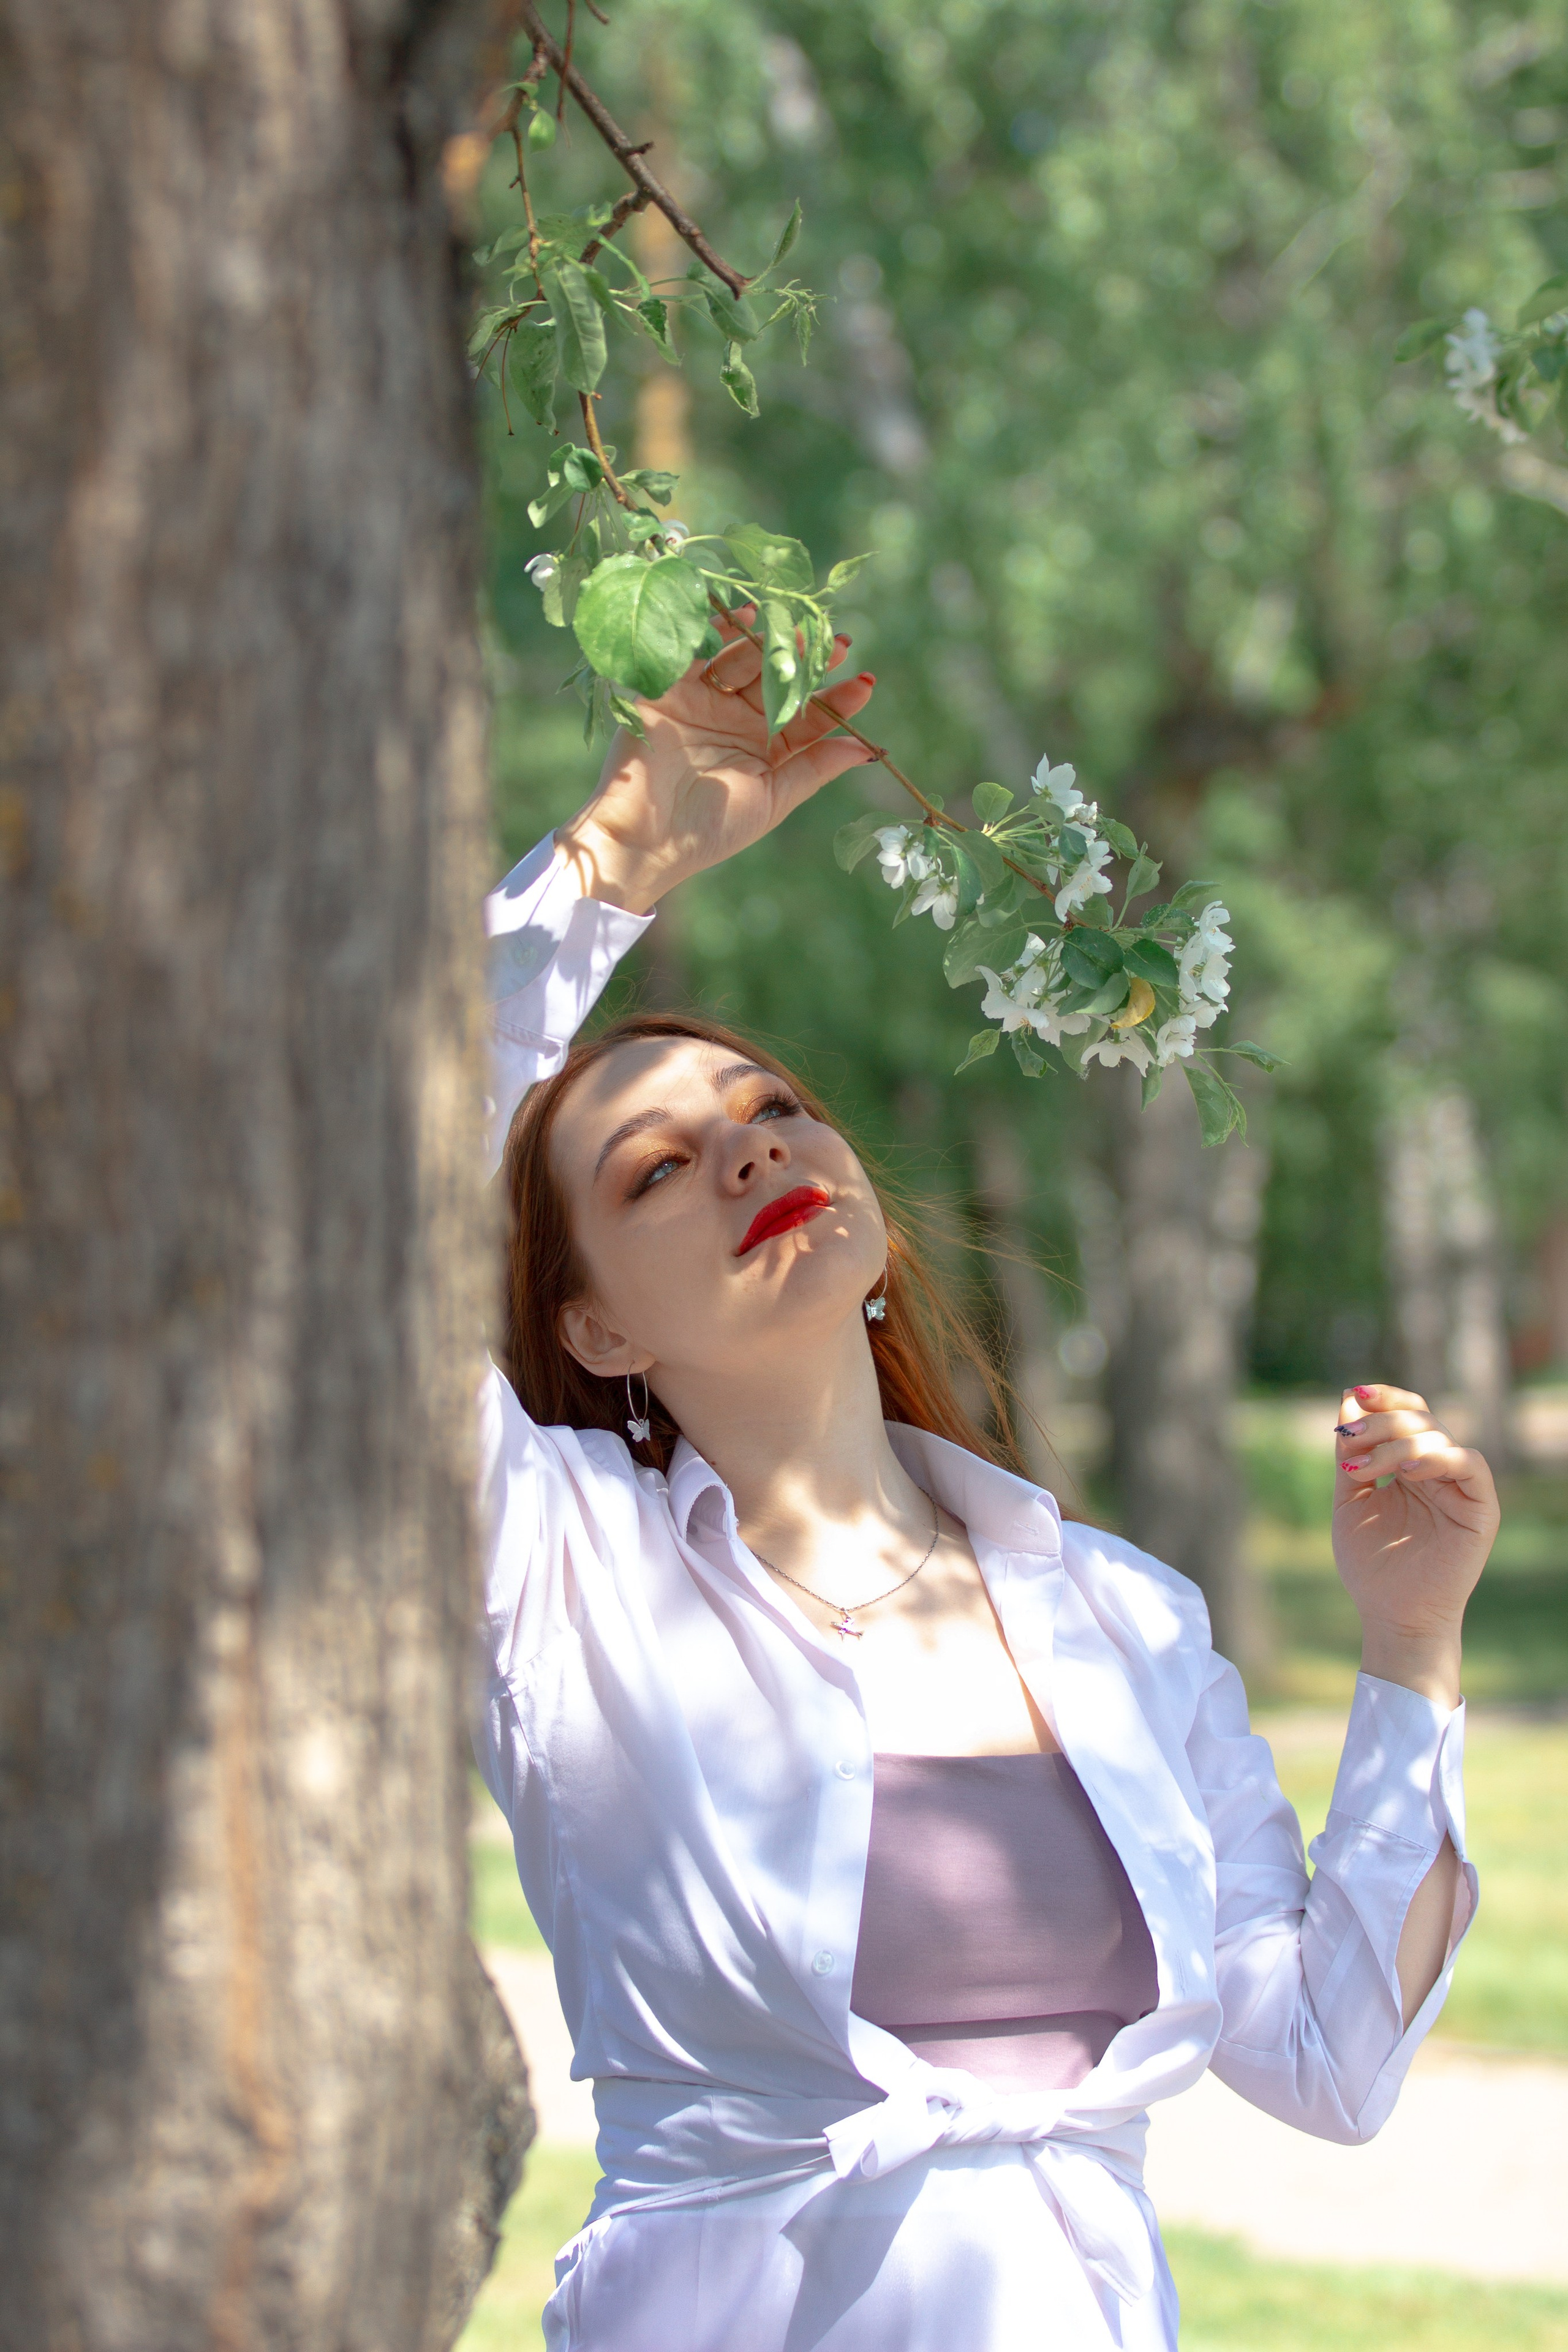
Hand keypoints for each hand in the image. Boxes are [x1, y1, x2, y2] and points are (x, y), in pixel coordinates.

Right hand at [554, 611, 877, 912]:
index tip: (864, 683)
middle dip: (805, 662)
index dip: (835, 699)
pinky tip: (747, 619)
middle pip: (777, 678)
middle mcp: (736, 717)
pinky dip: (718, 631)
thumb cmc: (711, 829)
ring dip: (769, 644)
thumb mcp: (773, 798)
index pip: (806, 713)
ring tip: (795, 635)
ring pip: (741, 660)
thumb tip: (871, 749)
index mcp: (765, 745)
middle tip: (835, 645)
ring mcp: (702, 698)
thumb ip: (816, 768)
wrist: (645, 839)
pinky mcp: (667, 686)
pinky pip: (695, 650)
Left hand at [1332, 1382, 1499, 1705]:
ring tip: (1366, 1470)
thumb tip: (1348, 1398)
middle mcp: (1438, 1472)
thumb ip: (1350, 1453)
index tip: (1354, 1394)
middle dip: (1381, 1422)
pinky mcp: (1480, 1508)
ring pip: (1439, 1437)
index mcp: (1411, 1467)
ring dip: (1396, 1443)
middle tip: (1349, 1438)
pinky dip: (1438, 1457)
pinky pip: (1470, 1465)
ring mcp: (1461, 1488)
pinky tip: (1407, 1472)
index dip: (1385, 1398)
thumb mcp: (1349, 1500)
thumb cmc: (1371, 1565)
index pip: (1408, 1413)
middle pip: (1421, 1418)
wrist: (1392, 1616)